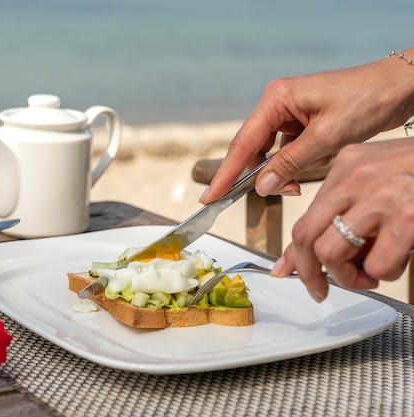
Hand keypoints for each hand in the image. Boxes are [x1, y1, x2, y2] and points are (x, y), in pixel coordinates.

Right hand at [200, 48, 413, 204]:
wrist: (402, 86)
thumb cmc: (368, 101)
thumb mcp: (327, 137)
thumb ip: (290, 163)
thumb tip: (261, 187)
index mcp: (277, 99)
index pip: (243, 143)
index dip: (226, 173)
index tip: (210, 197)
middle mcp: (278, 103)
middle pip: (253, 148)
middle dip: (257, 175)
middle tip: (260, 197)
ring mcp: (290, 112)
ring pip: (271, 152)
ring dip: (280, 172)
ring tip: (296, 186)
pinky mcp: (303, 122)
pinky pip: (288, 150)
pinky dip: (294, 165)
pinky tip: (310, 169)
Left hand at [271, 139, 413, 301]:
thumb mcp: (375, 185)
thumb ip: (340, 213)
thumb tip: (294, 260)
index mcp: (346, 165)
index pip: (303, 217)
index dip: (295, 255)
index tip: (291, 274)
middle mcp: (358, 175)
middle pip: (306, 236)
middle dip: (311, 273)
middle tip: (323, 289)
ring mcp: (383, 195)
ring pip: (332, 253)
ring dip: (348, 278)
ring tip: (370, 274)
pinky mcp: (409, 216)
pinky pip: (376, 266)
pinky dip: (384, 274)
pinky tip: (398, 262)